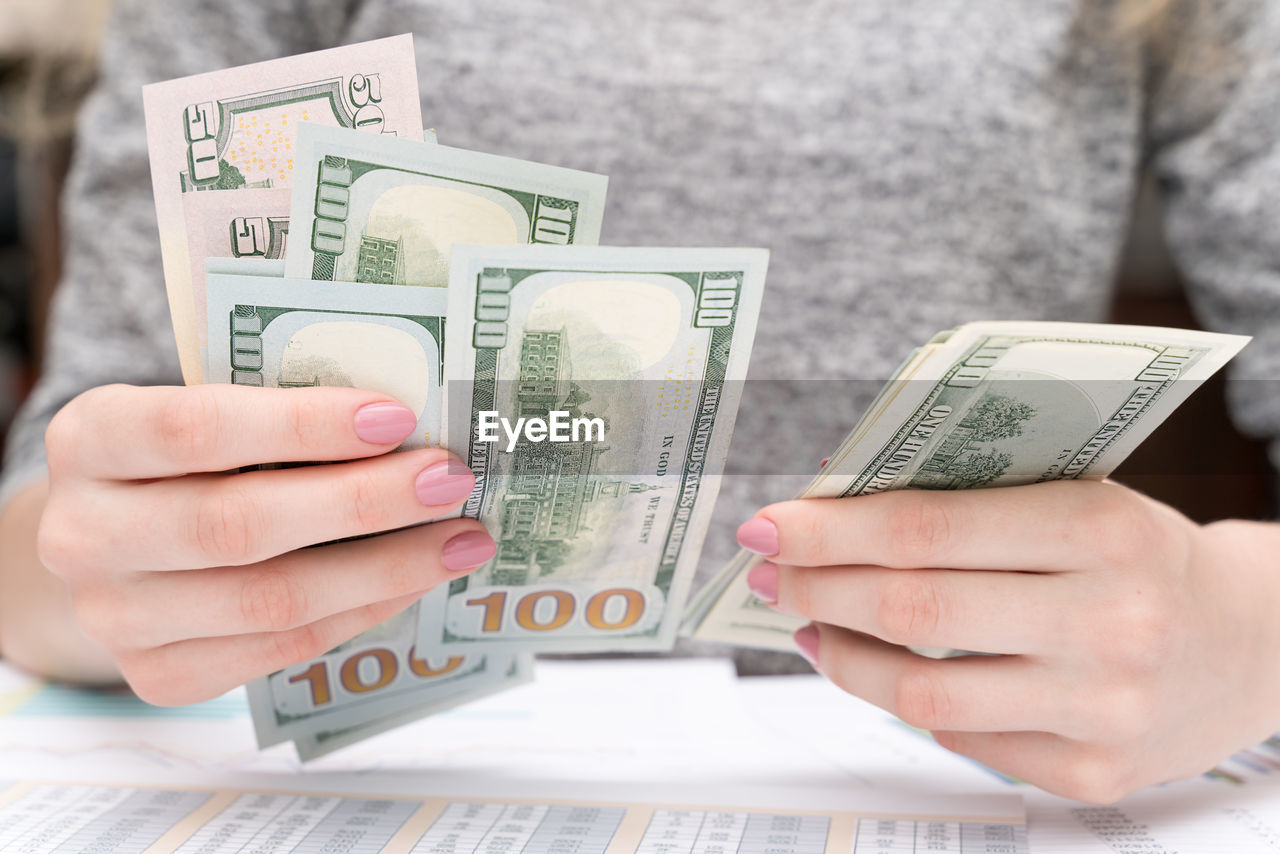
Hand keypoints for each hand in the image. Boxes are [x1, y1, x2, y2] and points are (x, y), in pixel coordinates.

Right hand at [37, 384, 492, 704]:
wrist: (120, 543)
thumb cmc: (194, 457)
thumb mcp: (212, 411)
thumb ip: (282, 410)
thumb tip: (414, 421)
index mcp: (90, 438)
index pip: (194, 429)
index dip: (301, 424)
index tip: (397, 416)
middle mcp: (84, 533)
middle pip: (238, 524)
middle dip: (363, 501)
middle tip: (449, 479)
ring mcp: (116, 617)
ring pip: (269, 600)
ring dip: (384, 567)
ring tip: (462, 538)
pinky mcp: (161, 677)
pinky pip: (281, 648)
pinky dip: (363, 610)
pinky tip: (416, 578)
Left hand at [736, 480, 1279, 801]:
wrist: (1253, 639)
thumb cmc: (1142, 554)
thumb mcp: (1076, 496)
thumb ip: (967, 504)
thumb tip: (835, 512)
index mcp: (1099, 528)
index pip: (926, 530)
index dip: (830, 531)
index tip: (769, 525)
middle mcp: (1107, 622)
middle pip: (913, 609)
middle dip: (816, 588)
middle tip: (767, 572)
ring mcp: (1100, 708)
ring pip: (921, 691)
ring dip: (841, 654)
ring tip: (807, 624)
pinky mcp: (1091, 773)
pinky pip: (960, 738)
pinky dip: (900, 701)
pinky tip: (876, 668)